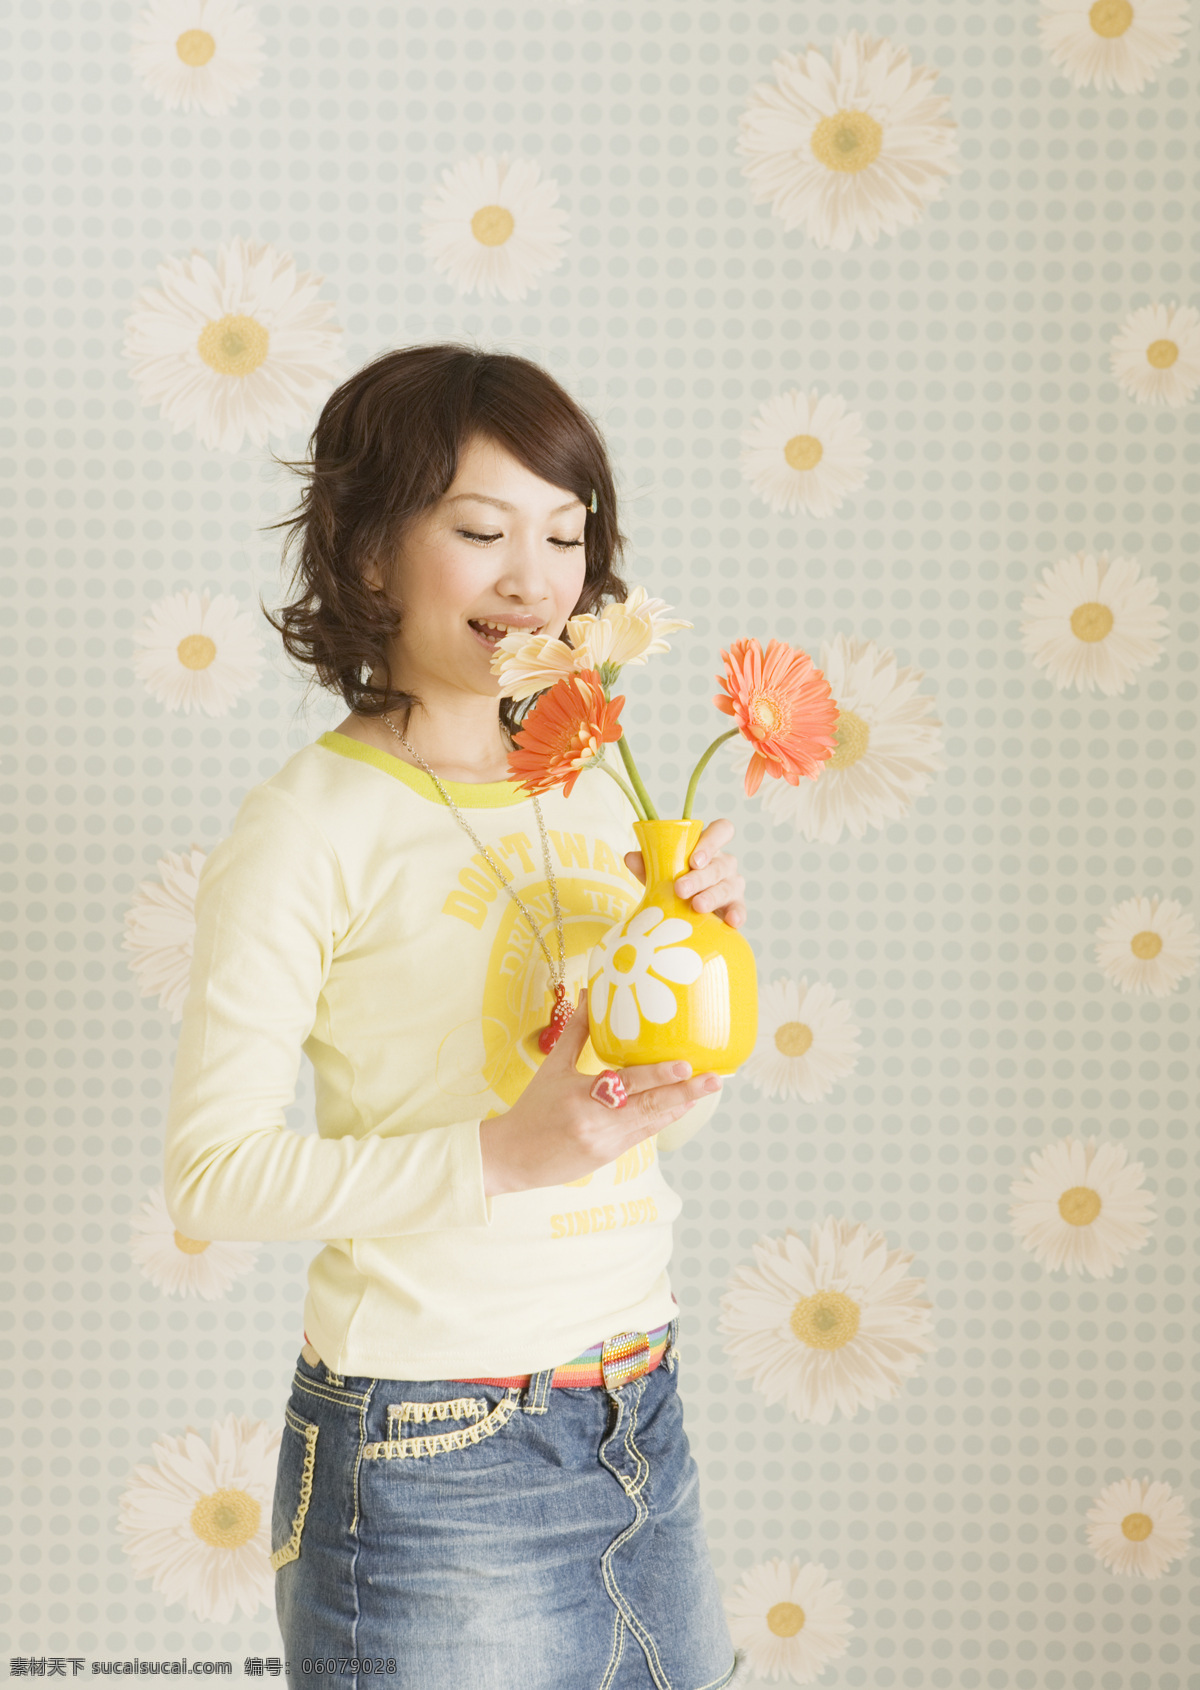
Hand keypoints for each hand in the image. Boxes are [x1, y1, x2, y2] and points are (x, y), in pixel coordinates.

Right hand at [479, 991, 721, 1196]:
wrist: (512, 1158)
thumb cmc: (532, 1109)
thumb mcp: (552, 1067)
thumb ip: (577, 1031)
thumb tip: (591, 992)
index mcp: (580, 1097)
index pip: (628, 1084)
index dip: (659, 1075)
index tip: (687, 1065)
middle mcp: (597, 1123)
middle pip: (650, 1107)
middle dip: (686, 1093)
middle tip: (713, 1080)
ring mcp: (607, 1144)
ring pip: (652, 1123)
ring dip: (680, 1106)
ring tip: (705, 1089)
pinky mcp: (610, 1157)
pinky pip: (643, 1135)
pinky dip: (662, 1118)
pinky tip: (680, 1106)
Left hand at [624, 816, 746, 929]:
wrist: (683, 910)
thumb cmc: (674, 882)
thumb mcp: (659, 873)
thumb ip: (647, 864)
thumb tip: (630, 857)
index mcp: (708, 846)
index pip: (722, 831)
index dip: (711, 841)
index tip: (693, 859)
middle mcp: (724, 863)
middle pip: (719, 864)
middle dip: (699, 877)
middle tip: (680, 889)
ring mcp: (732, 884)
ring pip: (728, 886)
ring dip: (712, 896)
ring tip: (697, 906)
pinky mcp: (735, 907)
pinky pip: (740, 909)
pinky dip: (738, 914)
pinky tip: (731, 922)